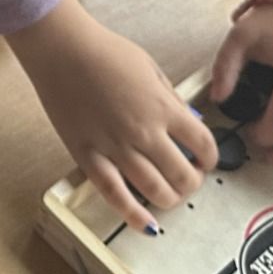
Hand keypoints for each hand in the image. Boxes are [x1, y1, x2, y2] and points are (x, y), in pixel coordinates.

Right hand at [7, 0, 215, 234]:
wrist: (62, 48)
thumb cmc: (104, 50)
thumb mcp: (149, 66)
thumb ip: (169, 98)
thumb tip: (186, 123)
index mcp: (163, 107)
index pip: (203, 143)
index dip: (210, 157)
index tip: (204, 160)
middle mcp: (145, 132)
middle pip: (183, 175)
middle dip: (191, 182)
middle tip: (187, 178)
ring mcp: (116, 147)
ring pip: (154, 190)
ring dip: (169, 198)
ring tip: (168, 195)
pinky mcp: (88, 156)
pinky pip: (114, 194)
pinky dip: (134, 214)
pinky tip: (147, 225)